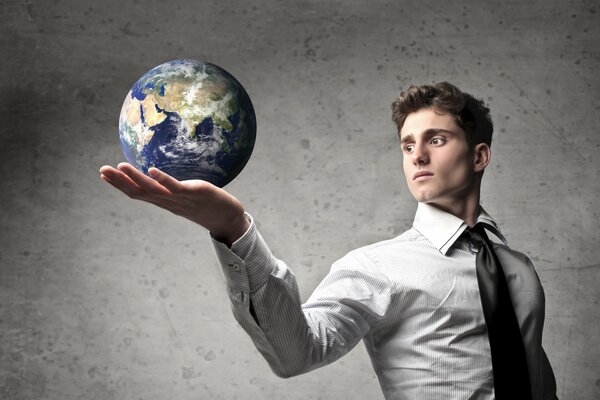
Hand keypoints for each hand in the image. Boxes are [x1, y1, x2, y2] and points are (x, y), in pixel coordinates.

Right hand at [99, 163, 249, 245]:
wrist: (228, 218)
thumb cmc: (206, 205)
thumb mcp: (184, 196)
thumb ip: (170, 189)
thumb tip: (159, 178)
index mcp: (165, 201)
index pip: (138, 193)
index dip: (120, 184)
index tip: (103, 174)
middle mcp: (169, 202)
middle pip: (140, 192)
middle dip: (120, 181)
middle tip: (102, 170)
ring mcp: (180, 199)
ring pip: (154, 190)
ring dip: (136, 178)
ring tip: (120, 166)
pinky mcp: (194, 194)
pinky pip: (176, 187)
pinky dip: (163, 180)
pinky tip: (152, 170)